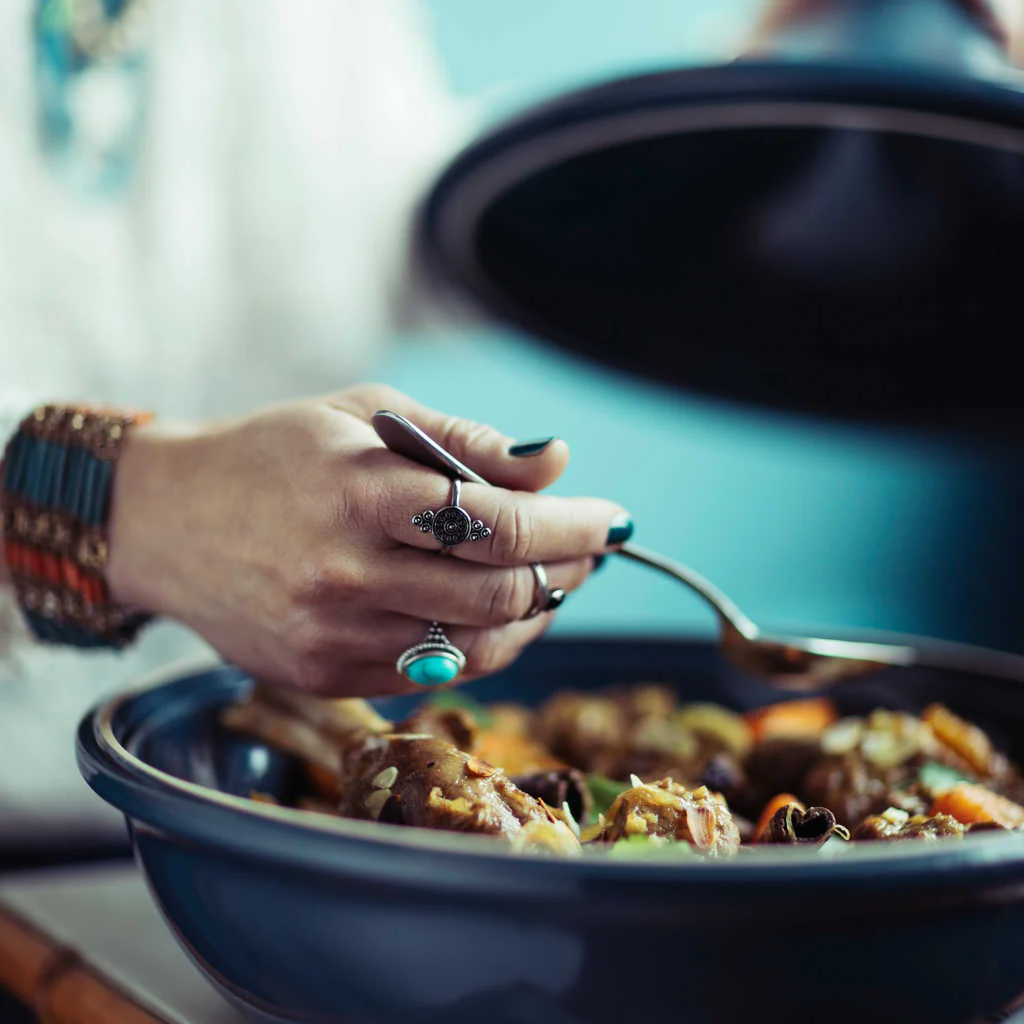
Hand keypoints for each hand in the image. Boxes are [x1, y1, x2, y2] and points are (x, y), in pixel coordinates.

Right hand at [105, 385, 630, 696]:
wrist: (166, 523)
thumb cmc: (273, 454)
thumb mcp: (363, 416)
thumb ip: (464, 443)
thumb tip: (556, 463)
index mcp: (360, 494)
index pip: (500, 525)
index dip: (574, 526)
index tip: (614, 518)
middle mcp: (347, 575)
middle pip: (502, 593)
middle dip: (568, 569)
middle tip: (590, 547)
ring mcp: (334, 637)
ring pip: (480, 646)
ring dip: (536, 613)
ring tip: (551, 577)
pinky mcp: (325, 676)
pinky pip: (436, 671)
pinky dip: (486, 643)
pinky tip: (495, 610)